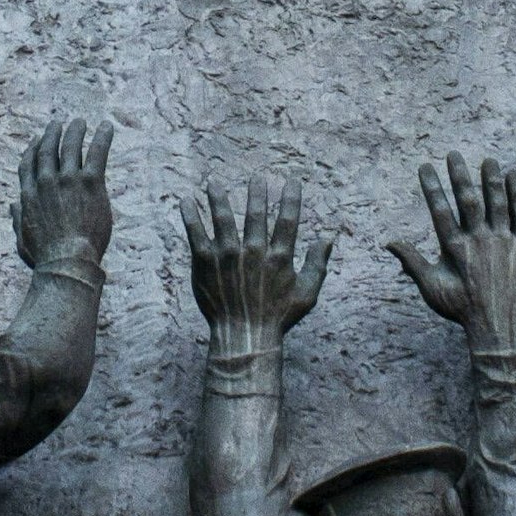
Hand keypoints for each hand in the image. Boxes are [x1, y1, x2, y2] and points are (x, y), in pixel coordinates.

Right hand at [12, 117, 113, 267]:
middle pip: (47, 150)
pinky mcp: (90, 183)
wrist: (67, 262)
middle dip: (52, 134)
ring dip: (75, 131)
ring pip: (70, 147)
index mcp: (28, 196)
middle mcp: (46, 183)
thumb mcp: (23, 242)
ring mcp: (68, 181)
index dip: (32, 149)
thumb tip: (13, 206)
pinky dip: (102, 138)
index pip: (28, 165)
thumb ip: (18, 221)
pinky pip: (97, 153)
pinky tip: (106, 127)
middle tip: (58, 123)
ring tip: (79, 122)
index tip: (37, 140)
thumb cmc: (46, 259)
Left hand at [181, 174, 331, 353]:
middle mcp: (253, 251)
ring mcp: (227, 255)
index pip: (287, 219)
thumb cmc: (278, 318)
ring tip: (213, 182)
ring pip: (222, 217)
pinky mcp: (205, 263)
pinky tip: (187, 201)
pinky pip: (196, 233)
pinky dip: (191, 216)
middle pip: (255, 212)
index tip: (291, 181)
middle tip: (256, 178)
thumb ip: (318, 264)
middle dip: (256, 192)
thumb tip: (328, 237)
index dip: (291, 197)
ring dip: (218, 197)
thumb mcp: (307, 294)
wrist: (244, 338)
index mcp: (279, 257)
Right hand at [388, 153, 515, 340]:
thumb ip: (411, 262)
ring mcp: (503, 241)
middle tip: (454, 154)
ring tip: (488, 160)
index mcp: (455, 248)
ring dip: (491, 179)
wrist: (502, 324)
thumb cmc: (462, 309)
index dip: (432, 186)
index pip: (440, 210)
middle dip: (460, 175)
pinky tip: (514, 178)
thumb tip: (388, 243)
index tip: (425, 166)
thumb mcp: (431, 287)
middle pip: (468, 199)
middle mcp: (479, 240)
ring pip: (497, 202)